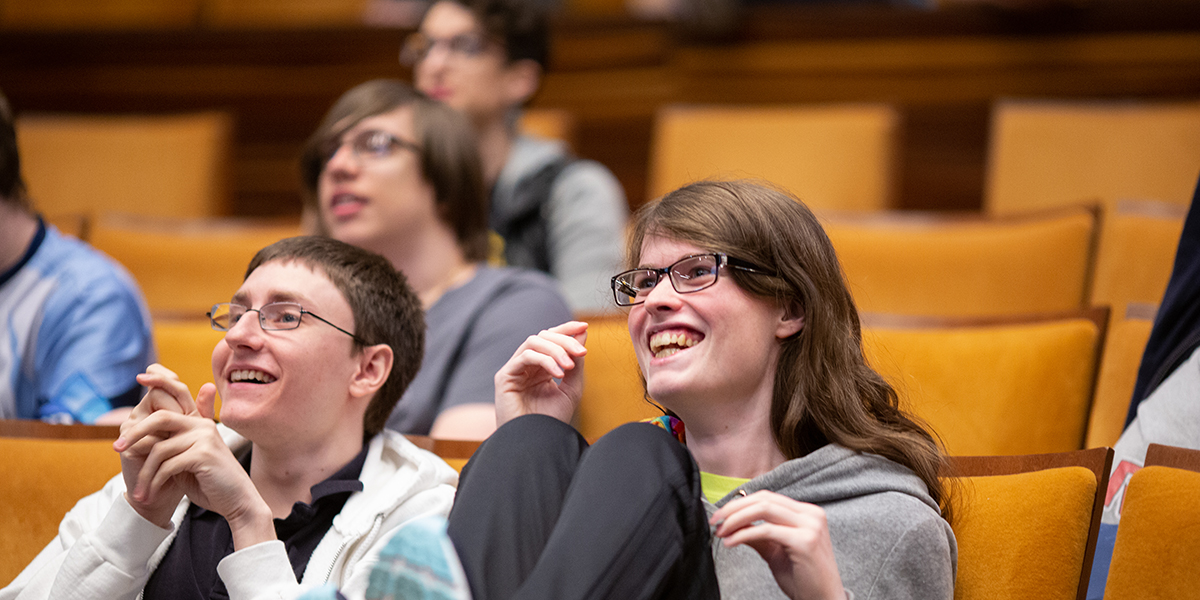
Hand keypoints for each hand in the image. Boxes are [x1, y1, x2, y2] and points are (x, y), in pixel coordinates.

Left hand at [115, 383, 273, 546]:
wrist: (235, 501)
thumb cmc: (209, 482)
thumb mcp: (187, 460)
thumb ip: (171, 444)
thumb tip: (143, 437)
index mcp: (198, 422)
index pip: (177, 392)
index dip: (160, 380)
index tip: (141, 376)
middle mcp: (202, 425)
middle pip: (161, 417)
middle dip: (136, 433)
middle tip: (117, 448)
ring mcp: (204, 438)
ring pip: (159, 450)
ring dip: (145, 475)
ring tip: (139, 493)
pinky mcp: (203, 455)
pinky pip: (167, 466)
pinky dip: (155, 483)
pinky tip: (151, 494)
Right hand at [494, 321, 587, 426]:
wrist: (536, 444)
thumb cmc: (551, 422)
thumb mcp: (571, 389)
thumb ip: (576, 363)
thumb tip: (582, 334)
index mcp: (540, 367)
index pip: (551, 339)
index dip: (566, 329)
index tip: (584, 327)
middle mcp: (526, 365)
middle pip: (543, 336)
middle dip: (565, 340)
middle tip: (582, 352)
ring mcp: (514, 370)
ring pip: (533, 342)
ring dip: (556, 349)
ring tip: (570, 366)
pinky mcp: (504, 376)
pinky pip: (525, 356)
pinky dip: (544, 360)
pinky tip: (558, 373)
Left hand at [710, 491, 845, 599]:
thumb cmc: (803, 578)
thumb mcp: (775, 551)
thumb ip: (757, 534)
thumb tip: (732, 523)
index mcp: (807, 513)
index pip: (767, 497)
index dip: (740, 503)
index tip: (721, 515)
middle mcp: (811, 514)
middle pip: (764, 499)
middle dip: (734, 508)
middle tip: (715, 521)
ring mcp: (810, 526)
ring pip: (763, 509)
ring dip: (736, 519)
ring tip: (721, 531)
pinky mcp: (805, 541)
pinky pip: (766, 530)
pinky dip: (743, 534)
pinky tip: (731, 542)